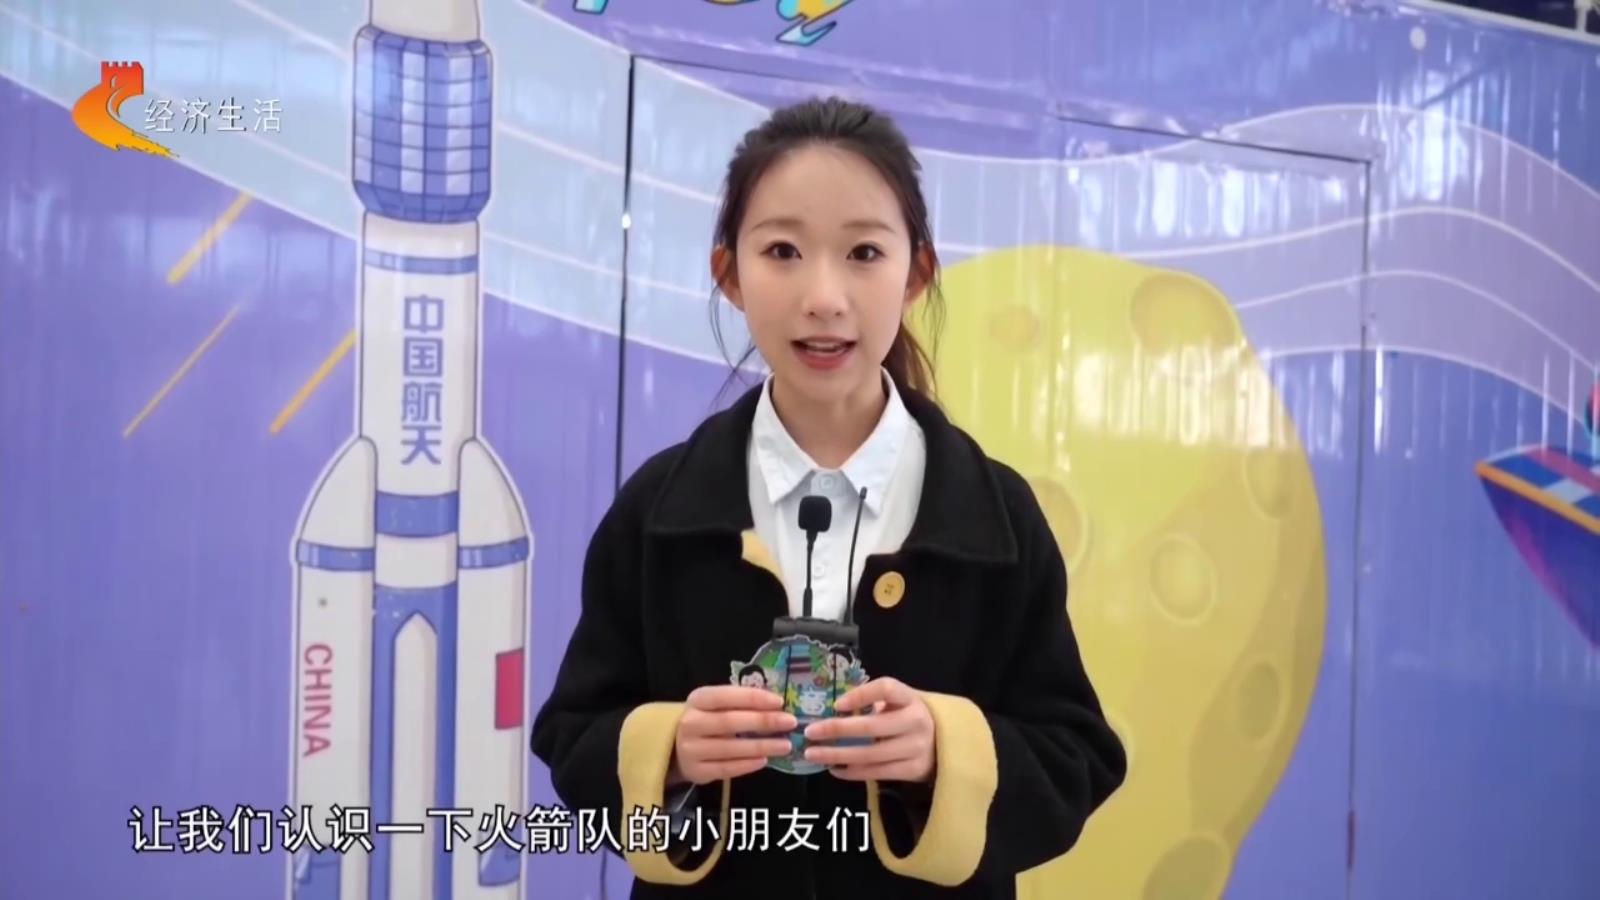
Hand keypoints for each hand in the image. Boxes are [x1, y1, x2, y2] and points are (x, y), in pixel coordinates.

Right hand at [669, 685, 795, 785]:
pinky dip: (747, 765)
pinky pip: (726, 768)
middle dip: (763, 721)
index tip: (779, 701)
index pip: (726, 696)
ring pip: (730, 748)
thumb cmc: (705, 719)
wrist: (674, 745)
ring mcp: (691, 749)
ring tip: (786, 745)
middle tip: (790, 723)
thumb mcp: (715, 705)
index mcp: (697, 699)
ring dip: (761, 746)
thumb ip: (739, 702)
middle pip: (730, 722)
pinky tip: (765, 760)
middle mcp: (690, 723)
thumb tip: (776, 703)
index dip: (754, 698)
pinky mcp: (696, 771)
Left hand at [801, 677, 935, 782]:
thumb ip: (873, 702)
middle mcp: (915, 721)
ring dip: (837, 755)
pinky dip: (851, 772)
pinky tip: (834, 768)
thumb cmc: (909, 717)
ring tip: (813, 754)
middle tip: (810, 732)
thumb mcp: (899, 702)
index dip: (860, 695)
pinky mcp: (912, 770)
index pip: (886, 689)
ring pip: (870, 754)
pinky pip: (876, 773)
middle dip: (836, 729)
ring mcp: (915, 748)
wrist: (945, 742)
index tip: (836, 704)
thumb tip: (832, 710)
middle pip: (871, 726)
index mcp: (910, 698)